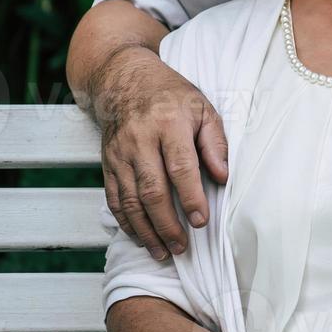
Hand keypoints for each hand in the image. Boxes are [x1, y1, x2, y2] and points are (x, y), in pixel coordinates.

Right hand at [93, 45, 228, 260]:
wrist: (123, 80)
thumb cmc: (170, 95)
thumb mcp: (202, 108)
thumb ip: (215, 142)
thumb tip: (223, 177)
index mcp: (169, 124)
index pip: (180, 167)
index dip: (191, 197)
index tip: (201, 221)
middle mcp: (140, 140)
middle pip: (152, 189)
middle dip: (167, 223)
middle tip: (181, 246)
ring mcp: (119, 153)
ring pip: (130, 200)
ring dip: (146, 230)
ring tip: (163, 251)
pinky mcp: (107, 163)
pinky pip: (114, 198)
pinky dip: (126, 222)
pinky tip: (140, 237)